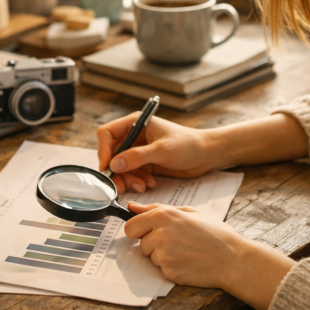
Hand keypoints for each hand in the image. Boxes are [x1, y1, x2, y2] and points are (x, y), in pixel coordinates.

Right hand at [96, 114, 214, 192]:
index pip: (107, 133)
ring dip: (128, 179)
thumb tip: (114, 164)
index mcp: (135, 123)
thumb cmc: (188, 144)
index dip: (103, 150)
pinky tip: (149, 183)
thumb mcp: (162, 150)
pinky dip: (137, 181)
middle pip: (112, 154)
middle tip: (121, 186)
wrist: (206, 155)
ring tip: (142, 186)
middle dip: (117, 171)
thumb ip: (137, 156)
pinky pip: (132, 174)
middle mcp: (134, 136)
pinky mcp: (145, 163)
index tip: (107, 168)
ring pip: (121, 167)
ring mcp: (139, 150)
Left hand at [123, 202, 246, 288]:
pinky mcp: (169, 272)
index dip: (139, 230)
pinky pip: (162, 270)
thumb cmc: (214, 233)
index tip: (148, 232)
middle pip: (142, 243)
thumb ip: (156, 208)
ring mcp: (164, 255)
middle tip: (177, 242)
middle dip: (153, 244)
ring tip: (186, 251)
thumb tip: (131, 206)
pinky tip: (189, 262)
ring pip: (152, 257)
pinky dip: (172, 268)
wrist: (233, 259)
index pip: (130, 227)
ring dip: (163, 256)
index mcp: (163, 216)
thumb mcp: (188, 212)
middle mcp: (160, 234)